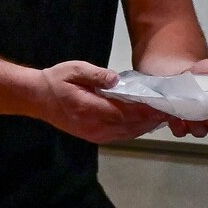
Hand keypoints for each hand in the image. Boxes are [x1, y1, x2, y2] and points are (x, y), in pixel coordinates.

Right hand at [33, 62, 165, 143]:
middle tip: (170, 111)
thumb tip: (116, 79)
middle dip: (150, 119)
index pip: (124, 112)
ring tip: (162, 116)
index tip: (162, 105)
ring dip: (145, 126)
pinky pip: (120, 136)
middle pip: (129, 126)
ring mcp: (93, 135)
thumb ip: (95, 74)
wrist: (37, 99)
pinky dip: (134, 130)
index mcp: (89, 108)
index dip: (145, 110)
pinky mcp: (93, 137)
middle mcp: (93, 126)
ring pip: (126, 134)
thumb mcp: (74, 69)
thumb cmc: (56, 81)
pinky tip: (145, 123)